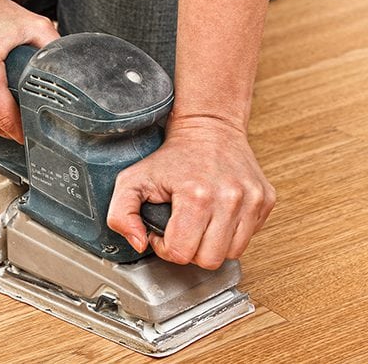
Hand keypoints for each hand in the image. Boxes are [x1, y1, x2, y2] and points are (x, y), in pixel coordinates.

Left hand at [107, 116, 275, 269]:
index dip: (165, 247)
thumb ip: (120, 215)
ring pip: (231, 254)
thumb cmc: (171, 157)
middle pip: (208, 260)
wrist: (209, 127)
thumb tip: (139, 243)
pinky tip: (216, 217)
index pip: (181, 253)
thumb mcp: (132, 180)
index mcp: (196, 196)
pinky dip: (230, 234)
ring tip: (199, 224)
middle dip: (190, 250)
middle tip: (181, 230)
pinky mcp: (265, 200)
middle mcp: (230, 198)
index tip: (163, 230)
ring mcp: (252, 200)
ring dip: (211, 245)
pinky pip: (247, 238)